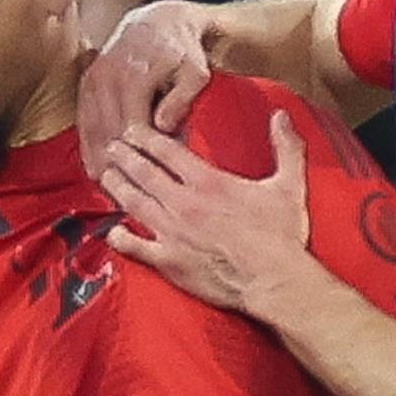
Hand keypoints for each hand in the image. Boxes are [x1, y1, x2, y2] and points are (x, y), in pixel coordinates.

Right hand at [78, 1, 212, 182]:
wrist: (159, 22)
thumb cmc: (182, 51)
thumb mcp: (195, 72)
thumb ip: (182, 99)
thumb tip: (162, 126)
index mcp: (133, 76)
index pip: (133, 129)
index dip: (142, 158)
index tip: (151, 180)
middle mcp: (106, 78)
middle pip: (108, 134)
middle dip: (119, 167)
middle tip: (130, 197)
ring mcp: (92, 82)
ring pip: (92, 131)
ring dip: (99, 162)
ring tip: (111, 191)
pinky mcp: (86, 85)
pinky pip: (83, 123)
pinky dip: (89, 148)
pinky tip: (95, 170)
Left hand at [101, 112, 312, 315]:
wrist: (274, 280)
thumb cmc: (281, 236)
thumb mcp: (289, 185)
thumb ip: (286, 146)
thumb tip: (282, 115)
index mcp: (208, 182)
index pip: (168, 152)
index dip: (147, 138)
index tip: (133, 130)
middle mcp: (184, 203)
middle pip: (144, 173)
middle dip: (125, 157)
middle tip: (111, 147)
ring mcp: (172, 233)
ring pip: (135, 204)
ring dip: (118, 187)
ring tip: (106, 176)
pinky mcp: (169, 261)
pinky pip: (136, 247)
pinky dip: (121, 238)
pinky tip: (111, 232)